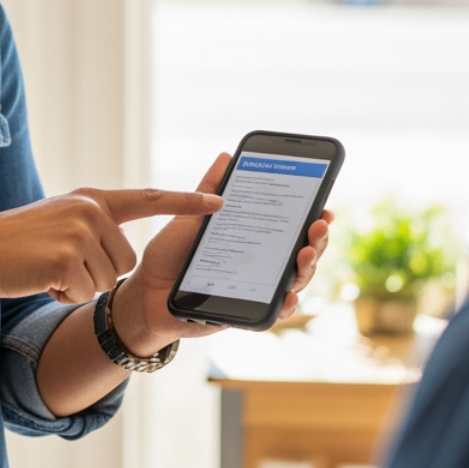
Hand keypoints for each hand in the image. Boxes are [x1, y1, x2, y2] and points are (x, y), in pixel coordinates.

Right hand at [0, 187, 223, 304]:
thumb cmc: (16, 244)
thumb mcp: (60, 220)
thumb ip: (92, 225)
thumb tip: (120, 253)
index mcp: (92, 198)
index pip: (149, 199)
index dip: (187, 203)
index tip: (220, 203)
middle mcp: (91, 209)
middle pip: (126, 262)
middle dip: (97, 274)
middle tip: (60, 265)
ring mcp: (80, 231)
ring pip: (108, 281)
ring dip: (79, 287)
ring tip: (48, 269)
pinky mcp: (68, 257)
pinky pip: (86, 294)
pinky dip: (64, 296)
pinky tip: (42, 279)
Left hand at [111, 153, 334, 355]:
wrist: (145, 292)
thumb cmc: (168, 255)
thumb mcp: (189, 218)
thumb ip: (208, 189)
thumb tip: (226, 156)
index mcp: (252, 237)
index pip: (291, 226)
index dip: (312, 217)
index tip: (323, 206)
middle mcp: (260, 262)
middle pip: (301, 252)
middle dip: (317, 239)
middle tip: (318, 227)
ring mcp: (256, 287)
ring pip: (295, 280)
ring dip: (307, 268)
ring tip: (305, 254)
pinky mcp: (245, 311)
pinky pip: (272, 312)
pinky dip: (285, 305)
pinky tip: (289, 296)